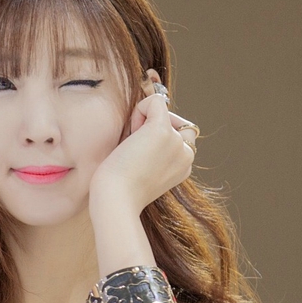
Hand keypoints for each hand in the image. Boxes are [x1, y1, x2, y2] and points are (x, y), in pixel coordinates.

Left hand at [89, 93, 196, 214]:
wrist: (115, 200)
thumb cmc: (119, 190)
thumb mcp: (144, 170)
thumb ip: (153, 152)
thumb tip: (147, 123)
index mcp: (184, 166)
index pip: (177, 137)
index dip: (155, 139)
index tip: (139, 158)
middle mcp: (186, 154)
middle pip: (171, 122)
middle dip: (150, 128)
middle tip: (133, 152)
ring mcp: (176, 142)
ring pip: (162, 111)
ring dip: (141, 121)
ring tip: (130, 146)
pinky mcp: (163, 130)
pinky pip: (156, 101)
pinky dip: (140, 109)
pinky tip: (131, 132)